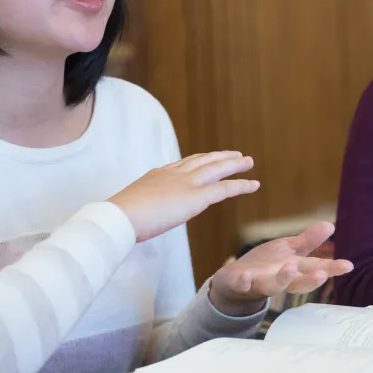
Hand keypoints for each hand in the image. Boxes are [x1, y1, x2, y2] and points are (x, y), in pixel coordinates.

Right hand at [108, 151, 258, 242]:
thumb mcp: (132, 206)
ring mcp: (187, 183)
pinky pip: (225, 189)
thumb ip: (142, 206)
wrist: (120, 216)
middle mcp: (175, 174)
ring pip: (217, 168)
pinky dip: (241, 185)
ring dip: (234, 164)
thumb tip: (140, 216)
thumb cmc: (119, 217)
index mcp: (158, 174)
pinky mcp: (196, 197)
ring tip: (248, 162)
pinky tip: (253, 185)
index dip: (199, 160)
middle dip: (220, 157)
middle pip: (204, 160)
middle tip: (235, 155)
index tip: (208, 158)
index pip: (183, 164)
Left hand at [207, 221, 353, 316]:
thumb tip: (331, 225)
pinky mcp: (240, 283)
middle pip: (298, 282)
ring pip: (273, 285)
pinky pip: (242, 284)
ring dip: (282, 278)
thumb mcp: (288, 250)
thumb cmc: (266, 265)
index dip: (332, 268)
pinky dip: (244, 280)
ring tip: (289, 267)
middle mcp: (280, 279)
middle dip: (310, 279)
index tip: (348, 266)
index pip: (315, 269)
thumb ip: (308, 241)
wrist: (234, 281)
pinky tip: (246, 275)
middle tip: (322, 274)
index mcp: (293, 270)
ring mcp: (260, 282)